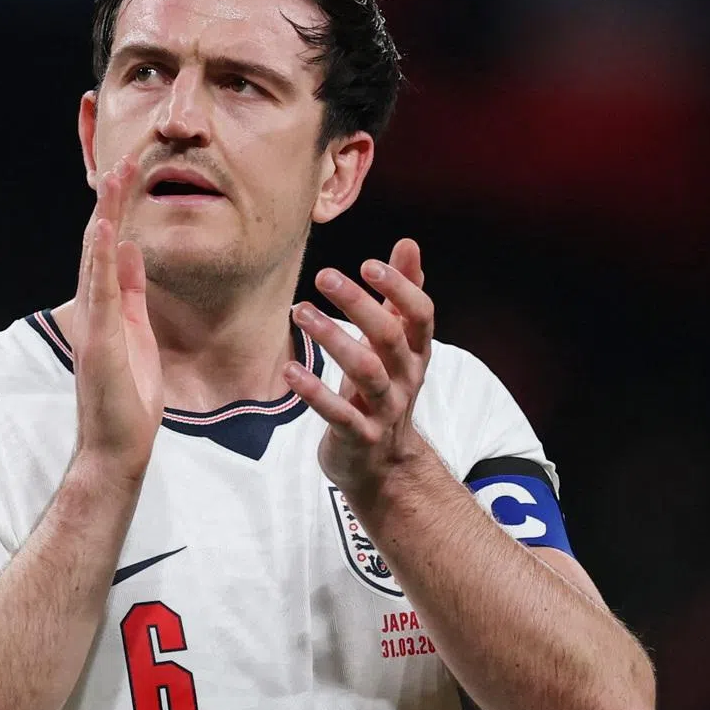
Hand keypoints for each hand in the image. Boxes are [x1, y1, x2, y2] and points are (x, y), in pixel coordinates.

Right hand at [69, 156, 162, 484]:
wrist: (118, 446)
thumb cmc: (128, 396)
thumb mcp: (137, 331)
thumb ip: (131, 291)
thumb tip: (131, 248)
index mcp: (107, 305)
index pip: (109, 247)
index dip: (117, 209)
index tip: (129, 173)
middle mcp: (94, 308)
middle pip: (97, 244)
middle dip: (109, 202)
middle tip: (121, 160)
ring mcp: (93, 324)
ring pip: (95, 259)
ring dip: (103, 217)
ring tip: (113, 179)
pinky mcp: (99, 342)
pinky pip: (99, 293)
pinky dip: (100, 258)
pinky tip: (105, 227)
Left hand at [284, 238, 433, 511]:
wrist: (383, 466)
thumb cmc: (383, 390)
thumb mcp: (396, 344)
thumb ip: (400, 296)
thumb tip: (409, 244)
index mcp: (415, 353)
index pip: (420, 315)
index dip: (401, 289)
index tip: (370, 264)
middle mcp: (406, 379)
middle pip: (389, 337)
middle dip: (359, 304)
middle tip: (324, 275)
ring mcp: (385, 410)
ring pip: (365, 371)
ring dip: (332, 338)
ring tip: (299, 311)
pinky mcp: (359, 436)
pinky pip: (339, 413)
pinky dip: (315, 392)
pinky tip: (289, 369)